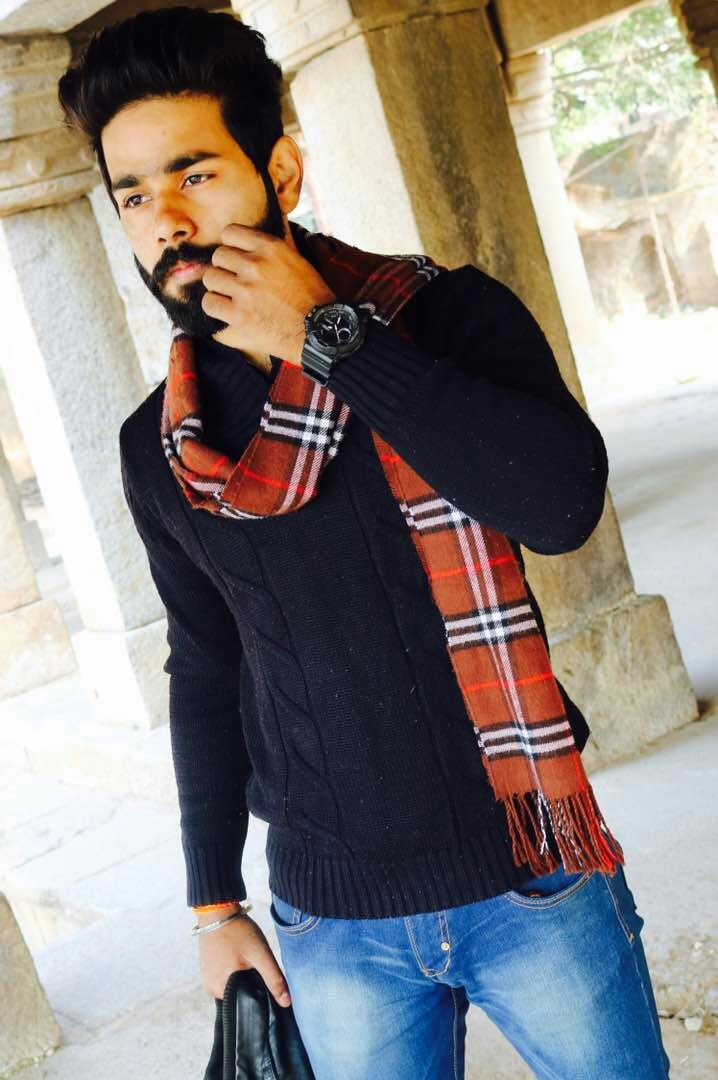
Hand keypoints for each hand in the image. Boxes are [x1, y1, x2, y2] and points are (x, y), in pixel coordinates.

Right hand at [197, 912, 291, 1006]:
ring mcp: (207, 979)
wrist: (218, 910)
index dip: (260, 995)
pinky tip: (239, 958)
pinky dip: (235, 971)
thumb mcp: (260, 954)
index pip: (245, 1004)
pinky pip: (226, 978)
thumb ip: (274, 979)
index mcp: (219, 990)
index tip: (264, 978)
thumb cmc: (237, 931)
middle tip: (255, 964)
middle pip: (239, 995)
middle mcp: (210, 989)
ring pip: (233, 986)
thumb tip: (286, 1002)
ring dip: (243, 977)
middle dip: (251, 985)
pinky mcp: (208, 970)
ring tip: (246, 959)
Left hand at [201, 224, 335, 365]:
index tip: (236, 259)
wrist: (321, 332)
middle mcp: (255, 265)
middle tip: (236, 283)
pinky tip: (228, 314)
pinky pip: (209, 304)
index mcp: (270, 247)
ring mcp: (245, 291)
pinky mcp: (239, 316)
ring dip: (218, 289)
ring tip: (231, 299)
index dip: (231, 247)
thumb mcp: (296, 260)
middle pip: (218, 256)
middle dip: (225, 269)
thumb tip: (246, 244)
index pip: (230, 233)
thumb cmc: (312, 298)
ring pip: (210, 279)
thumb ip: (270, 250)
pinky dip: (216, 310)